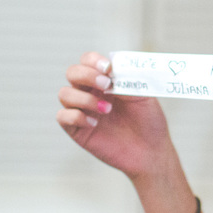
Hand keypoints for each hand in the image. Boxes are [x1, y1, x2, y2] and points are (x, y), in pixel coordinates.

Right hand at [57, 51, 175, 181]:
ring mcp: (82, 110)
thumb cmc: (149, 121)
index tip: (108, 69)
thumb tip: (112, 69)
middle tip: (107, 86)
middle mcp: (90, 92)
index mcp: (106, 80)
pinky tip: (95, 124)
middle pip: (72, 72)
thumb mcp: (144, 95)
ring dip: (85, 99)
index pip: (88, 60)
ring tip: (107, 110)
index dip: (93, 61)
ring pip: (64, 94)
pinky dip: (77, 116)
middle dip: (86, 75)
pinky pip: (62, 116)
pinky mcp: (77, 130)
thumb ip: (128, 78)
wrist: (150, 151)